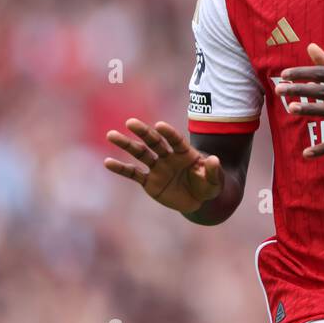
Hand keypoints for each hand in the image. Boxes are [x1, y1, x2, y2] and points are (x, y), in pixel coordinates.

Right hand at [103, 118, 222, 213]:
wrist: (198, 200)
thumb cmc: (208, 186)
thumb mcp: (214, 181)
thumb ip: (213, 171)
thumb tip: (214, 160)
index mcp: (185, 153)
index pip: (175, 140)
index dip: (168, 133)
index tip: (159, 126)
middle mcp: (168, 156)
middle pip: (154, 142)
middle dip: (143, 132)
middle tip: (130, 122)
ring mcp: (157, 168)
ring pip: (140, 153)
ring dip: (126, 145)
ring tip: (111, 135)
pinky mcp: (149, 182)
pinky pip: (134, 174)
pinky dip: (121, 168)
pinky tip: (108, 162)